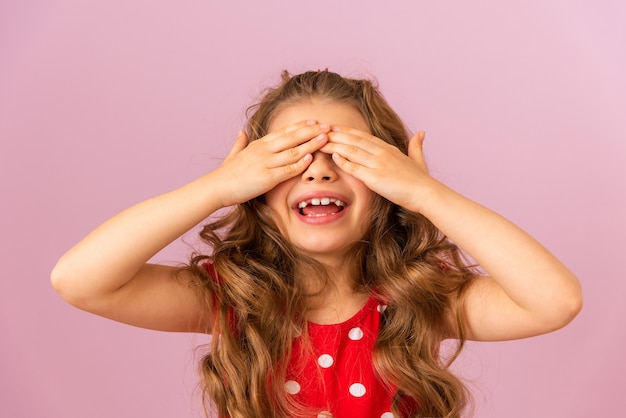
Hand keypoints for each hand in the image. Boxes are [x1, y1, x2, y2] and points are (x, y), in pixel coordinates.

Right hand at [213, 121, 330, 206]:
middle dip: (311, 131)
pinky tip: (311, 159)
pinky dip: (300, 164)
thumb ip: (240, 142)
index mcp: (258, 144)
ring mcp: (266, 163)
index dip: (300, 126)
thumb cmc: (226, 174)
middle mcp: (264, 150)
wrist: (216, 187)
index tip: (314, 121)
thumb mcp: (233, 154)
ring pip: (293, 151)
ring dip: (311, 144)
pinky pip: (287, 170)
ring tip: (325, 139)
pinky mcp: (267, 178)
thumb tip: (242, 131)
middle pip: (292, 137)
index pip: (284, 131)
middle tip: (327, 126)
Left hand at [321, 127, 433, 211]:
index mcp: (388, 148)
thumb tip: (421, 132)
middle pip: (353, 140)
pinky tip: (333, 156)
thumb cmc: (421, 180)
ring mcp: (378, 164)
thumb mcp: (418, 159)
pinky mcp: (375, 177)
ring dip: (334, 145)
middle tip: (321, 131)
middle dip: (335, 135)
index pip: (363, 136)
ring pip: (351, 150)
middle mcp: (382, 152)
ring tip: (320, 142)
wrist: (425, 193)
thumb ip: (416, 146)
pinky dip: (343, 161)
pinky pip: (355, 167)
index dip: (347, 131)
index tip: (334, 127)